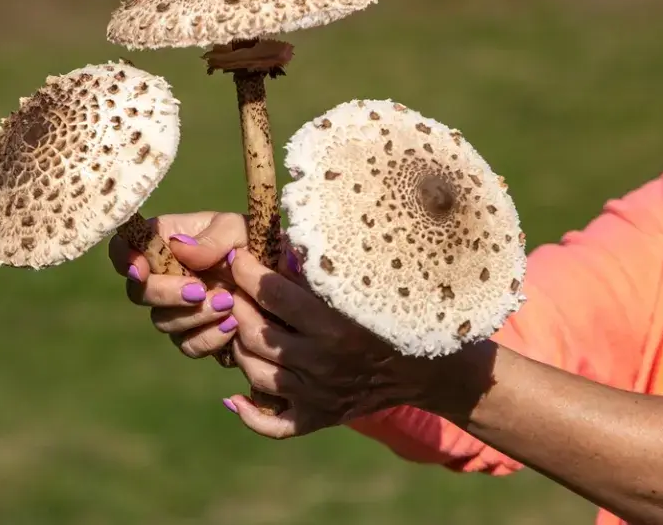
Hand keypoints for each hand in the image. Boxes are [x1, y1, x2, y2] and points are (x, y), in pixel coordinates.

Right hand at [107, 212, 249, 358]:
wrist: (285, 279)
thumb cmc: (256, 241)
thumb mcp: (239, 229)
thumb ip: (212, 238)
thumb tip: (178, 249)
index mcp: (167, 241)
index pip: (125, 247)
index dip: (124, 258)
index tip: (140, 269)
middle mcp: (165, 277)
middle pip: (139, 292)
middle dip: (165, 293)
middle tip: (199, 290)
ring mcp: (179, 309)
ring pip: (163, 322)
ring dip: (193, 315)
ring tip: (229, 302)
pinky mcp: (198, 335)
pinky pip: (189, 345)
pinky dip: (208, 338)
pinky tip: (232, 325)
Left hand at [221, 249, 489, 438]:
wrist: (428, 368)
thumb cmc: (392, 315)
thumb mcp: (364, 286)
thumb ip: (323, 267)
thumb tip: (278, 237)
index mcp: (334, 326)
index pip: (273, 295)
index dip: (248, 272)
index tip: (239, 255)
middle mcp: (322, 364)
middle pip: (254, 333)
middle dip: (238, 305)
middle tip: (233, 288)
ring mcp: (317, 395)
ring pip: (254, 371)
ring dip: (239, 346)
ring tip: (239, 326)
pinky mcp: (318, 418)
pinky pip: (272, 424)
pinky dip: (250, 412)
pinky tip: (236, 396)